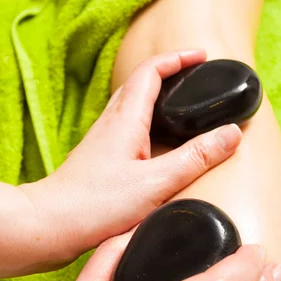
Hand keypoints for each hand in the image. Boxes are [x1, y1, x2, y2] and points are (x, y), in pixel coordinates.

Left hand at [23, 50, 241, 261]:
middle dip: (170, 72)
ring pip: (132, 104)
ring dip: (157, 95)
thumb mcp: (156, 183)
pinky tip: (156, 143)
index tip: (201, 56)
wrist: (49, 225)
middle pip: (140, 83)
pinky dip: (147, 121)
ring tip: (182, 106)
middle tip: (196, 77)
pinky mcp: (99, 158)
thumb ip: (195, 158)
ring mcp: (102, 140)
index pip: (152, 71)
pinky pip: (126, 127)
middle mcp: (111, 122)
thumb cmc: (96, 205)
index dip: (178, 58)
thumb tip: (231, 133)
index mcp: (126, 119)